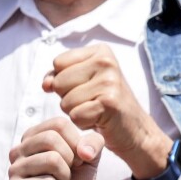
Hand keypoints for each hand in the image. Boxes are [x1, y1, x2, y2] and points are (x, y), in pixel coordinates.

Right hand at [8, 117, 103, 179]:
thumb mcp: (90, 159)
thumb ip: (94, 143)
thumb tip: (83, 150)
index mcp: (35, 136)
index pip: (59, 124)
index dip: (77, 142)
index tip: (77, 159)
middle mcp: (20, 149)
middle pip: (51, 139)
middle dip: (70, 160)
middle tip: (67, 174)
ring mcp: (14, 169)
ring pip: (51, 160)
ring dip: (64, 178)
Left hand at [45, 44, 168, 176]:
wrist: (134, 128)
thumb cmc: (104, 103)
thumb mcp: (81, 81)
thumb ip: (57, 76)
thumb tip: (46, 84)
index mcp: (101, 51)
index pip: (58, 63)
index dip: (65, 80)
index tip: (87, 86)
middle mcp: (107, 62)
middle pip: (59, 82)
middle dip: (69, 97)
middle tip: (93, 100)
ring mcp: (110, 82)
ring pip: (65, 102)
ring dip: (77, 112)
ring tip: (97, 110)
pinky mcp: (109, 103)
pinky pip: (75, 116)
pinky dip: (84, 124)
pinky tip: (100, 120)